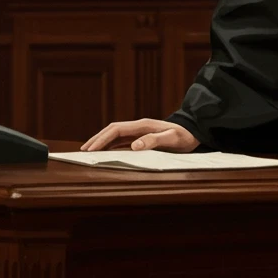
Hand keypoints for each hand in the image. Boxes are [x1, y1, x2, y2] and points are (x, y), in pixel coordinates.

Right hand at [81, 118, 199, 152]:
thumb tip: (134, 145)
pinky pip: (123, 140)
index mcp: (143, 125)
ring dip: (102, 141)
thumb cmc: (184, 136)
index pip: (116, 130)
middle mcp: (139, 126)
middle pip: (112, 130)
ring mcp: (140, 131)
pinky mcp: (143, 136)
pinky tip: (106, 152)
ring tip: (90, 151)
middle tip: (83, 151)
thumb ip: (154, 140)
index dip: (102, 139)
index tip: (91, 149)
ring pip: (116, 134)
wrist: (194, 131)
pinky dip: (111, 145)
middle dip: (97, 139)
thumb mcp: (172, 139)